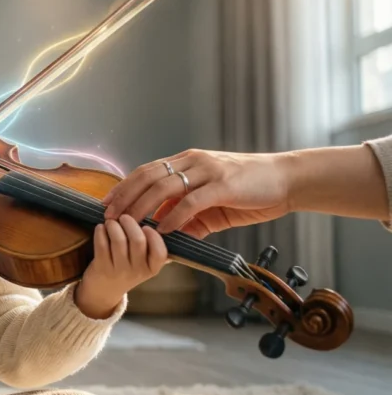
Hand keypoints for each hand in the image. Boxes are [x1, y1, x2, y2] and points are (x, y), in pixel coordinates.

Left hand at [74, 215, 167, 318]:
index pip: (160, 253)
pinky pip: (101, 244)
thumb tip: (159, 222)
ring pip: (118, 240)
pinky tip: (100, 228)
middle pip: (138, 241)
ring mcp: (119, 270)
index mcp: (152, 269)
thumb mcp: (144, 264)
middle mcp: (137, 271)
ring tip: (111, 221)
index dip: (154, 236)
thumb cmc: (126, 270)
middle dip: (130, 223)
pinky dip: (101, 231)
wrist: (104, 291)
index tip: (146, 227)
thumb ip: (152, 248)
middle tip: (124, 217)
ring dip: (113, 225)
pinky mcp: (101, 267)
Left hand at [102, 149, 290, 237]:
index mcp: (188, 162)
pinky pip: (191, 201)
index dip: (124, 186)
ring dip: (142, 207)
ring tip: (128, 224)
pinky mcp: (224, 185)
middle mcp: (194, 161)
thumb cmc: (251, 190)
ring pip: (164, 186)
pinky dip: (174, 216)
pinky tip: (162, 229)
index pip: (147, 171)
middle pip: (148, 176)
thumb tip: (169, 233)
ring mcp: (208, 171)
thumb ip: (191, 215)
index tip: (107, 203)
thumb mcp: (214, 202)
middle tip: (108, 216)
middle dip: (125, 196)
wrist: (287, 180)